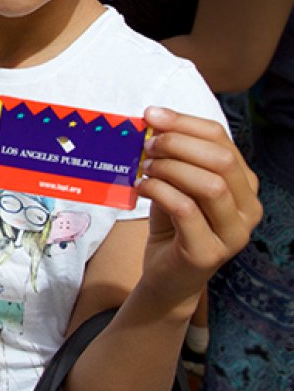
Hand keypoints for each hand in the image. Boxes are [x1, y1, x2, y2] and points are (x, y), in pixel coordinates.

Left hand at [136, 106, 261, 310]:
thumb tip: (153, 121)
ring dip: (170, 168)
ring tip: (145, 168)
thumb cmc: (173, 223)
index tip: (152, 115)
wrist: (167, 275)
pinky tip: (142, 188)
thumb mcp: (177, 183)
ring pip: (210, 185)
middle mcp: (248, 207)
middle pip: (221, 159)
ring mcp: (234, 233)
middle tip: (147, 145)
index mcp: (243, 183)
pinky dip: (160, 192)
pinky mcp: (210, 252)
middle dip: (178, 144)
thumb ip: (174, 156)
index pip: (221, 139)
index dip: (185, 122)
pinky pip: (187, 210)